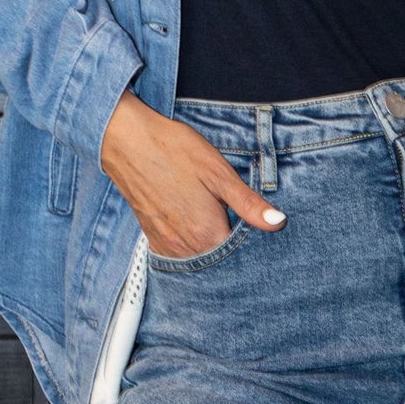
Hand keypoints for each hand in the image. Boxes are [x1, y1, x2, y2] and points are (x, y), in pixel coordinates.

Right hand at [98, 91, 286, 257]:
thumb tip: (278, 222)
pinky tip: (196, 225)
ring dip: (212, 248)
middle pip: (220, 261)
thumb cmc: (174, 150)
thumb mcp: (218, 173)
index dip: (254, 243)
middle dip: (233, 248)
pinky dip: (192, 246)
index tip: (258, 226)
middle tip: (235, 219)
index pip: (241, 255)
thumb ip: (248, 203)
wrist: (126, 141)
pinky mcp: (153, 239)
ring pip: (200, 259)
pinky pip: (180, 255)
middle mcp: (186, 248)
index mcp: (207, 234)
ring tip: (217, 221)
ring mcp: (167, 246)